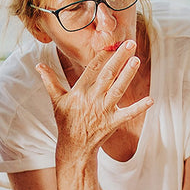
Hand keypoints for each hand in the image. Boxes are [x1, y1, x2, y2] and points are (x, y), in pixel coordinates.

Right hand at [37, 39, 152, 159]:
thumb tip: (39, 66)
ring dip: (128, 75)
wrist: (74, 147)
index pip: (93, 68)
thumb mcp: (56, 101)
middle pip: (108, 75)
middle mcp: (93, 98)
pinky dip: (139, 107)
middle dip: (119, 58)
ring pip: (118, 89)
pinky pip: (128, 114)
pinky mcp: (113, 122)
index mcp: (80, 91)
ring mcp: (104, 110)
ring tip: (136, 60)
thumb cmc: (66, 121)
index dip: (103, 55)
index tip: (112, 42)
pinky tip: (151, 100)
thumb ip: (50, 81)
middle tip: (130, 43)